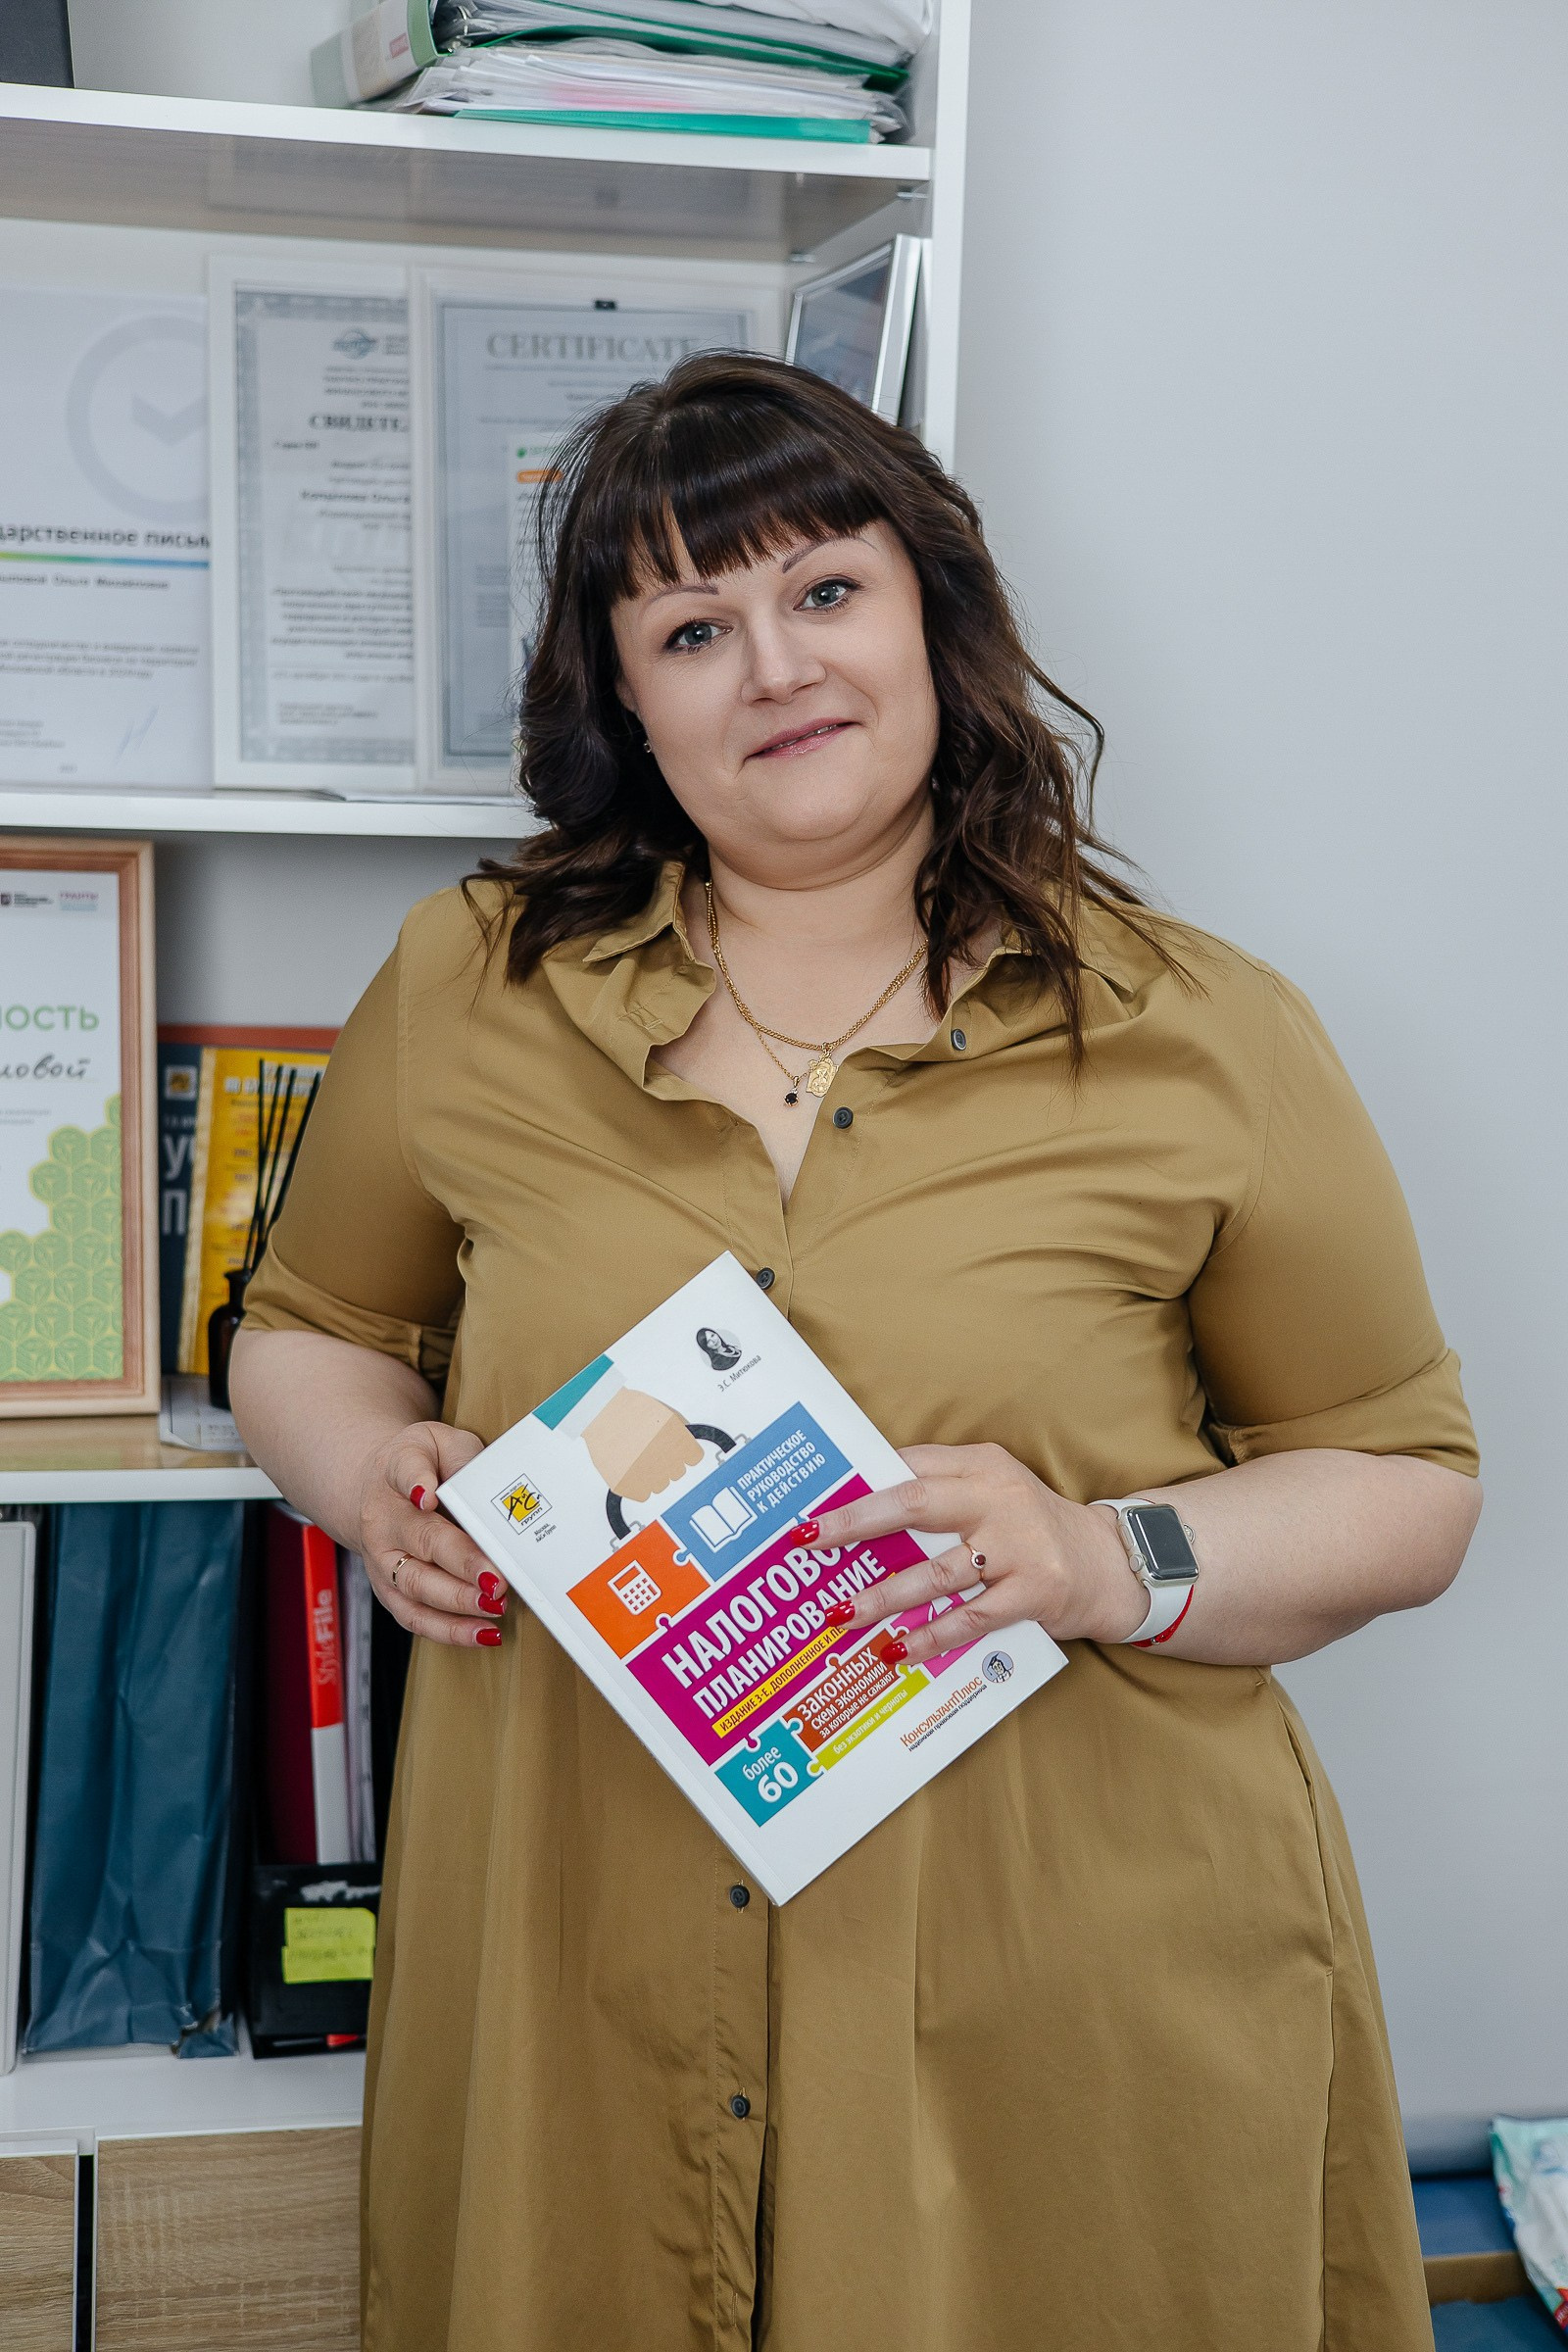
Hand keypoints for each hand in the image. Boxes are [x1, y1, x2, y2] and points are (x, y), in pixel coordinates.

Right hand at [354, 1419, 504, 1648]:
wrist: (375, 1488)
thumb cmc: (421, 1464)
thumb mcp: (440, 1440)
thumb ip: (462, 1455)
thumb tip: (481, 1482)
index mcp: (394, 1471)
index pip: (405, 1470)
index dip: (416, 1481)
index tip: (427, 1493)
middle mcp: (382, 1520)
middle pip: (421, 1540)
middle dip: (461, 1562)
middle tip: (496, 1579)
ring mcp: (382, 1560)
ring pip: (416, 1587)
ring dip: (458, 1602)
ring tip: (494, 1606)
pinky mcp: (390, 1591)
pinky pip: (416, 1617)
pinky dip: (450, 1630)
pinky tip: (483, 1632)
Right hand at [583, 1387, 702, 1502]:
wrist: (601, 1413)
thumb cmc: (631, 1410)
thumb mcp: (667, 1413)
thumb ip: (684, 1431)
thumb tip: (691, 1444)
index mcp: (677, 1444)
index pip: (693, 1459)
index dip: (684, 1453)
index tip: (677, 1451)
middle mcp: (664, 1462)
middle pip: (677, 1473)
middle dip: (667, 1462)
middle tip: (651, 1450)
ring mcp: (644, 1476)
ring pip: (660, 1485)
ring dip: (653, 1474)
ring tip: (638, 1457)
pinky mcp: (627, 1486)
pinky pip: (641, 1494)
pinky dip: (637, 1485)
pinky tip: (630, 1468)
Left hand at [799, 1442, 1148, 1665]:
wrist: (1111, 1564)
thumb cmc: (1032, 1528)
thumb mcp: (994, 1492)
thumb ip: (941, 1492)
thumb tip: (861, 1508)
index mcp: (982, 1465)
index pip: (910, 1465)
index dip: (860, 1483)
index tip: (816, 1504)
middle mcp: (998, 1498)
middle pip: (914, 1503)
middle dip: (855, 1522)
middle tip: (811, 1541)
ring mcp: (1018, 1546)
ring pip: (936, 1571)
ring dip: (883, 1596)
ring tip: (841, 1615)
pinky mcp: (1034, 1592)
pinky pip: (971, 1618)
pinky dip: (931, 1636)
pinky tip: (898, 1648)